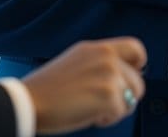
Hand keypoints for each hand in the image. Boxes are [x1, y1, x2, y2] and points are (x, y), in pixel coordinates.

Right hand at [21, 37, 146, 133]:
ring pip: (132, 98)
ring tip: (93, 109)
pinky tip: (90, 116)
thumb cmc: (47, 89)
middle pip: (137, 81)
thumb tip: (122, 76)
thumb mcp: (76, 63)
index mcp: (97, 48)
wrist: (29, 101)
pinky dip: (107, 119)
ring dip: (116, 109)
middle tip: (103, 105)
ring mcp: (109, 75)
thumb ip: (99, 64)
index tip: (132, 76)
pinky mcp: (108, 95)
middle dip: (124, 97)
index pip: (135, 48)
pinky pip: (121, 112)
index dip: (138, 65)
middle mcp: (106, 57)